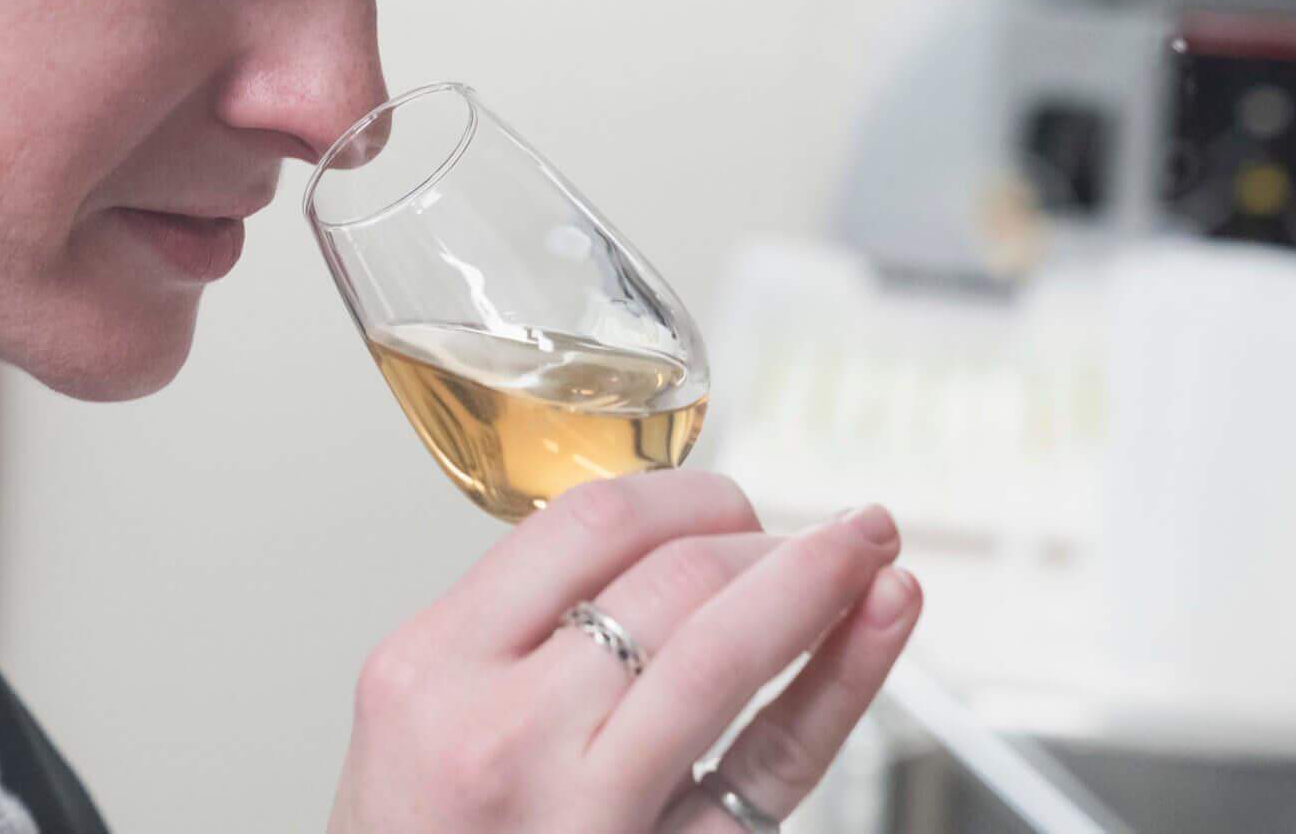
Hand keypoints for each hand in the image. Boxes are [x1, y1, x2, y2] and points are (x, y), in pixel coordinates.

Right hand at [326, 470, 918, 833]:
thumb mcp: (416, 718)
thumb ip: (512, 632)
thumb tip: (647, 551)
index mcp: (431, 667)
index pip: (585, 526)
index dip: (685, 494)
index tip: (725, 500)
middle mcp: (505, 731)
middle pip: (668, 578)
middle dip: (759, 535)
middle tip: (807, 536)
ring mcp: (589, 809)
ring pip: (723, 651)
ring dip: (815, 579)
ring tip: (866, 545)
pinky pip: (772, 764)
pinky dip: (840, 680)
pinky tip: (879, 624)